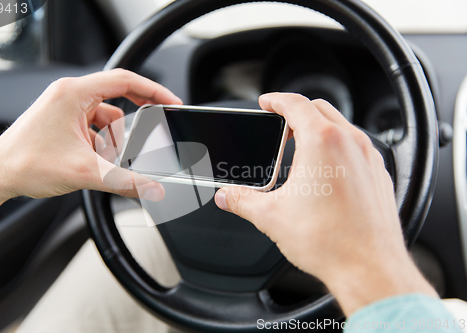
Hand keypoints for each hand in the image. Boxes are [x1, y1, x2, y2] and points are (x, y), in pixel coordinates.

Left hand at [0, 69, 181, 220]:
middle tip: (150, 132)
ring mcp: (66, 109)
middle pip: (117, 100)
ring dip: (112, 142)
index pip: (124, 80)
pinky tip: (93, 162)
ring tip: (102, 161)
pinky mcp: (63, 122)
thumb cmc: (25, 163)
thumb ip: (125, 181)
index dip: (153, 90)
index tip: (171, 102)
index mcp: (74, 94)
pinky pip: (94, 129)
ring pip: (106, 119)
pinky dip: (100, 146)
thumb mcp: (85, 172)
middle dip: (132, 123)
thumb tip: (153, 188)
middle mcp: (69, 96)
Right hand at [214, 93, 436, 314]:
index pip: (295, 104)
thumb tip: (226, 196)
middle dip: (297, 112)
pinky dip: (338, 147)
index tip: (267, 102)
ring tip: (301, 149)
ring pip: (341, 126)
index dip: (276, 99)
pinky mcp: (379, 175)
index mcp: (322, 142)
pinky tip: (326, 172)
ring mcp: (369, 158)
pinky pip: (356, 148)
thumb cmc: (330, 241)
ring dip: (319, 128)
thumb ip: (242, 200)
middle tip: (279, 126)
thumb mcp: (272, 217)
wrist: (369, 269)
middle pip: (320, 109)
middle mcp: (350, 143)